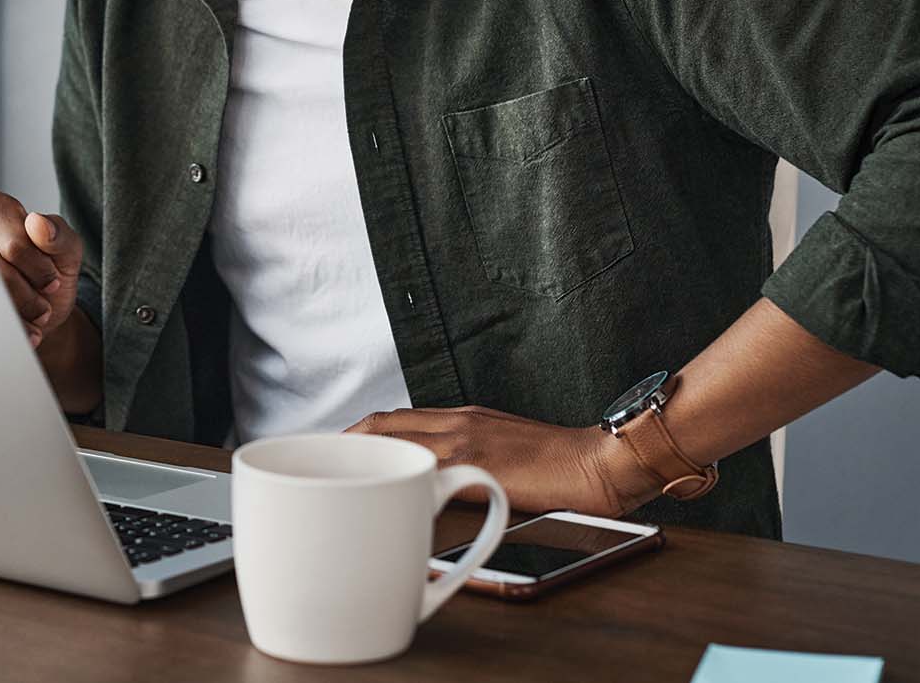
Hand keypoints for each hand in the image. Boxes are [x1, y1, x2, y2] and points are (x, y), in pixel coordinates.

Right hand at [0, 188, 82, 348]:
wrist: (38, 312)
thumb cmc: (49, 272)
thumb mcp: (67, 252)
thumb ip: (60, 234)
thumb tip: (37, 223)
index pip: (15, 245)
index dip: (39, 271)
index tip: (52, 282)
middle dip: (26, 296)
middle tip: (42, 308)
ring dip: (12, 314)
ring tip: (30, 319)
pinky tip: (16, 332)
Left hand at [345, 405, 659, 517]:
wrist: (602, 461)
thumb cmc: (561, 462)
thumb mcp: (505, 449)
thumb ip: (467, 458)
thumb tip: (434, 484)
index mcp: (462, 418)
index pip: (394, 418)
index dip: (358, 433)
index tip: (333, 453)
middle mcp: (457, 423)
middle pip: (383, 424)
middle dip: (345, 444)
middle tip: (318, 467)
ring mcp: (466, 441)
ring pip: (396, 440)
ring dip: (361, 457)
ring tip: (335, 482)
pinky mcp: (479, 466)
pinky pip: (426, 469)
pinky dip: (398, 479)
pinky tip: (379, 501)